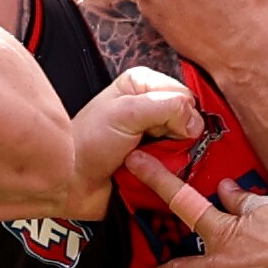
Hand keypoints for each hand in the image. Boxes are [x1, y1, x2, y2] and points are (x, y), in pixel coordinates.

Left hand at [63, 69, 202, 218]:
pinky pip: (178, 168)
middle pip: (189, 121)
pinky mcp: (155, 160)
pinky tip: (149, 173)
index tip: (161, 129)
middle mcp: (151, 107)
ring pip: (187, 146)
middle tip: (152, 144)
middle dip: (177, 138)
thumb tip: (195, 120)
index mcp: (142, 85)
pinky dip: (169, 173)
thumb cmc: (87, 144)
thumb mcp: (126, 114)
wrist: (71, 183)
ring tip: (146, 161)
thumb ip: (166, 107)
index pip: (185, 94)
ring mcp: (154, 136)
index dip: (181, 114)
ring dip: (171, 158)